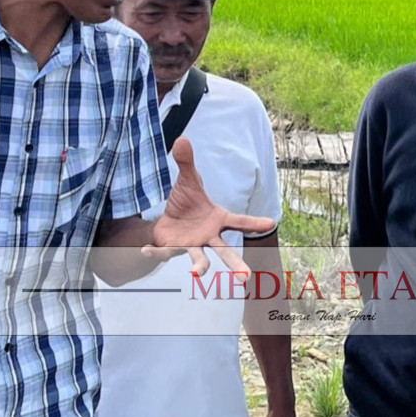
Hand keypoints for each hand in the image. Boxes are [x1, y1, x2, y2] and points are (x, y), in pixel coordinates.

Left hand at [142, 137, 275, 277]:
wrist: (167, 221)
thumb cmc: (186, 203)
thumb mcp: (187, 181)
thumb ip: (186, 163)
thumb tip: (182, 139)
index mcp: (218, 220)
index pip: (239, 221)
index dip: (254, 223)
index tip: (270, 223)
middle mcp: (209, 236)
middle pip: (224, 251)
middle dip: (235, 263)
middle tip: (246, 277)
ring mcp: (193, 245)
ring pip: (200, 259)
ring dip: (199, 267)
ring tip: (198, 274)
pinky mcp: (174, 249)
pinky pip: (163, 252)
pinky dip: (154, 253)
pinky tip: (144, 250)